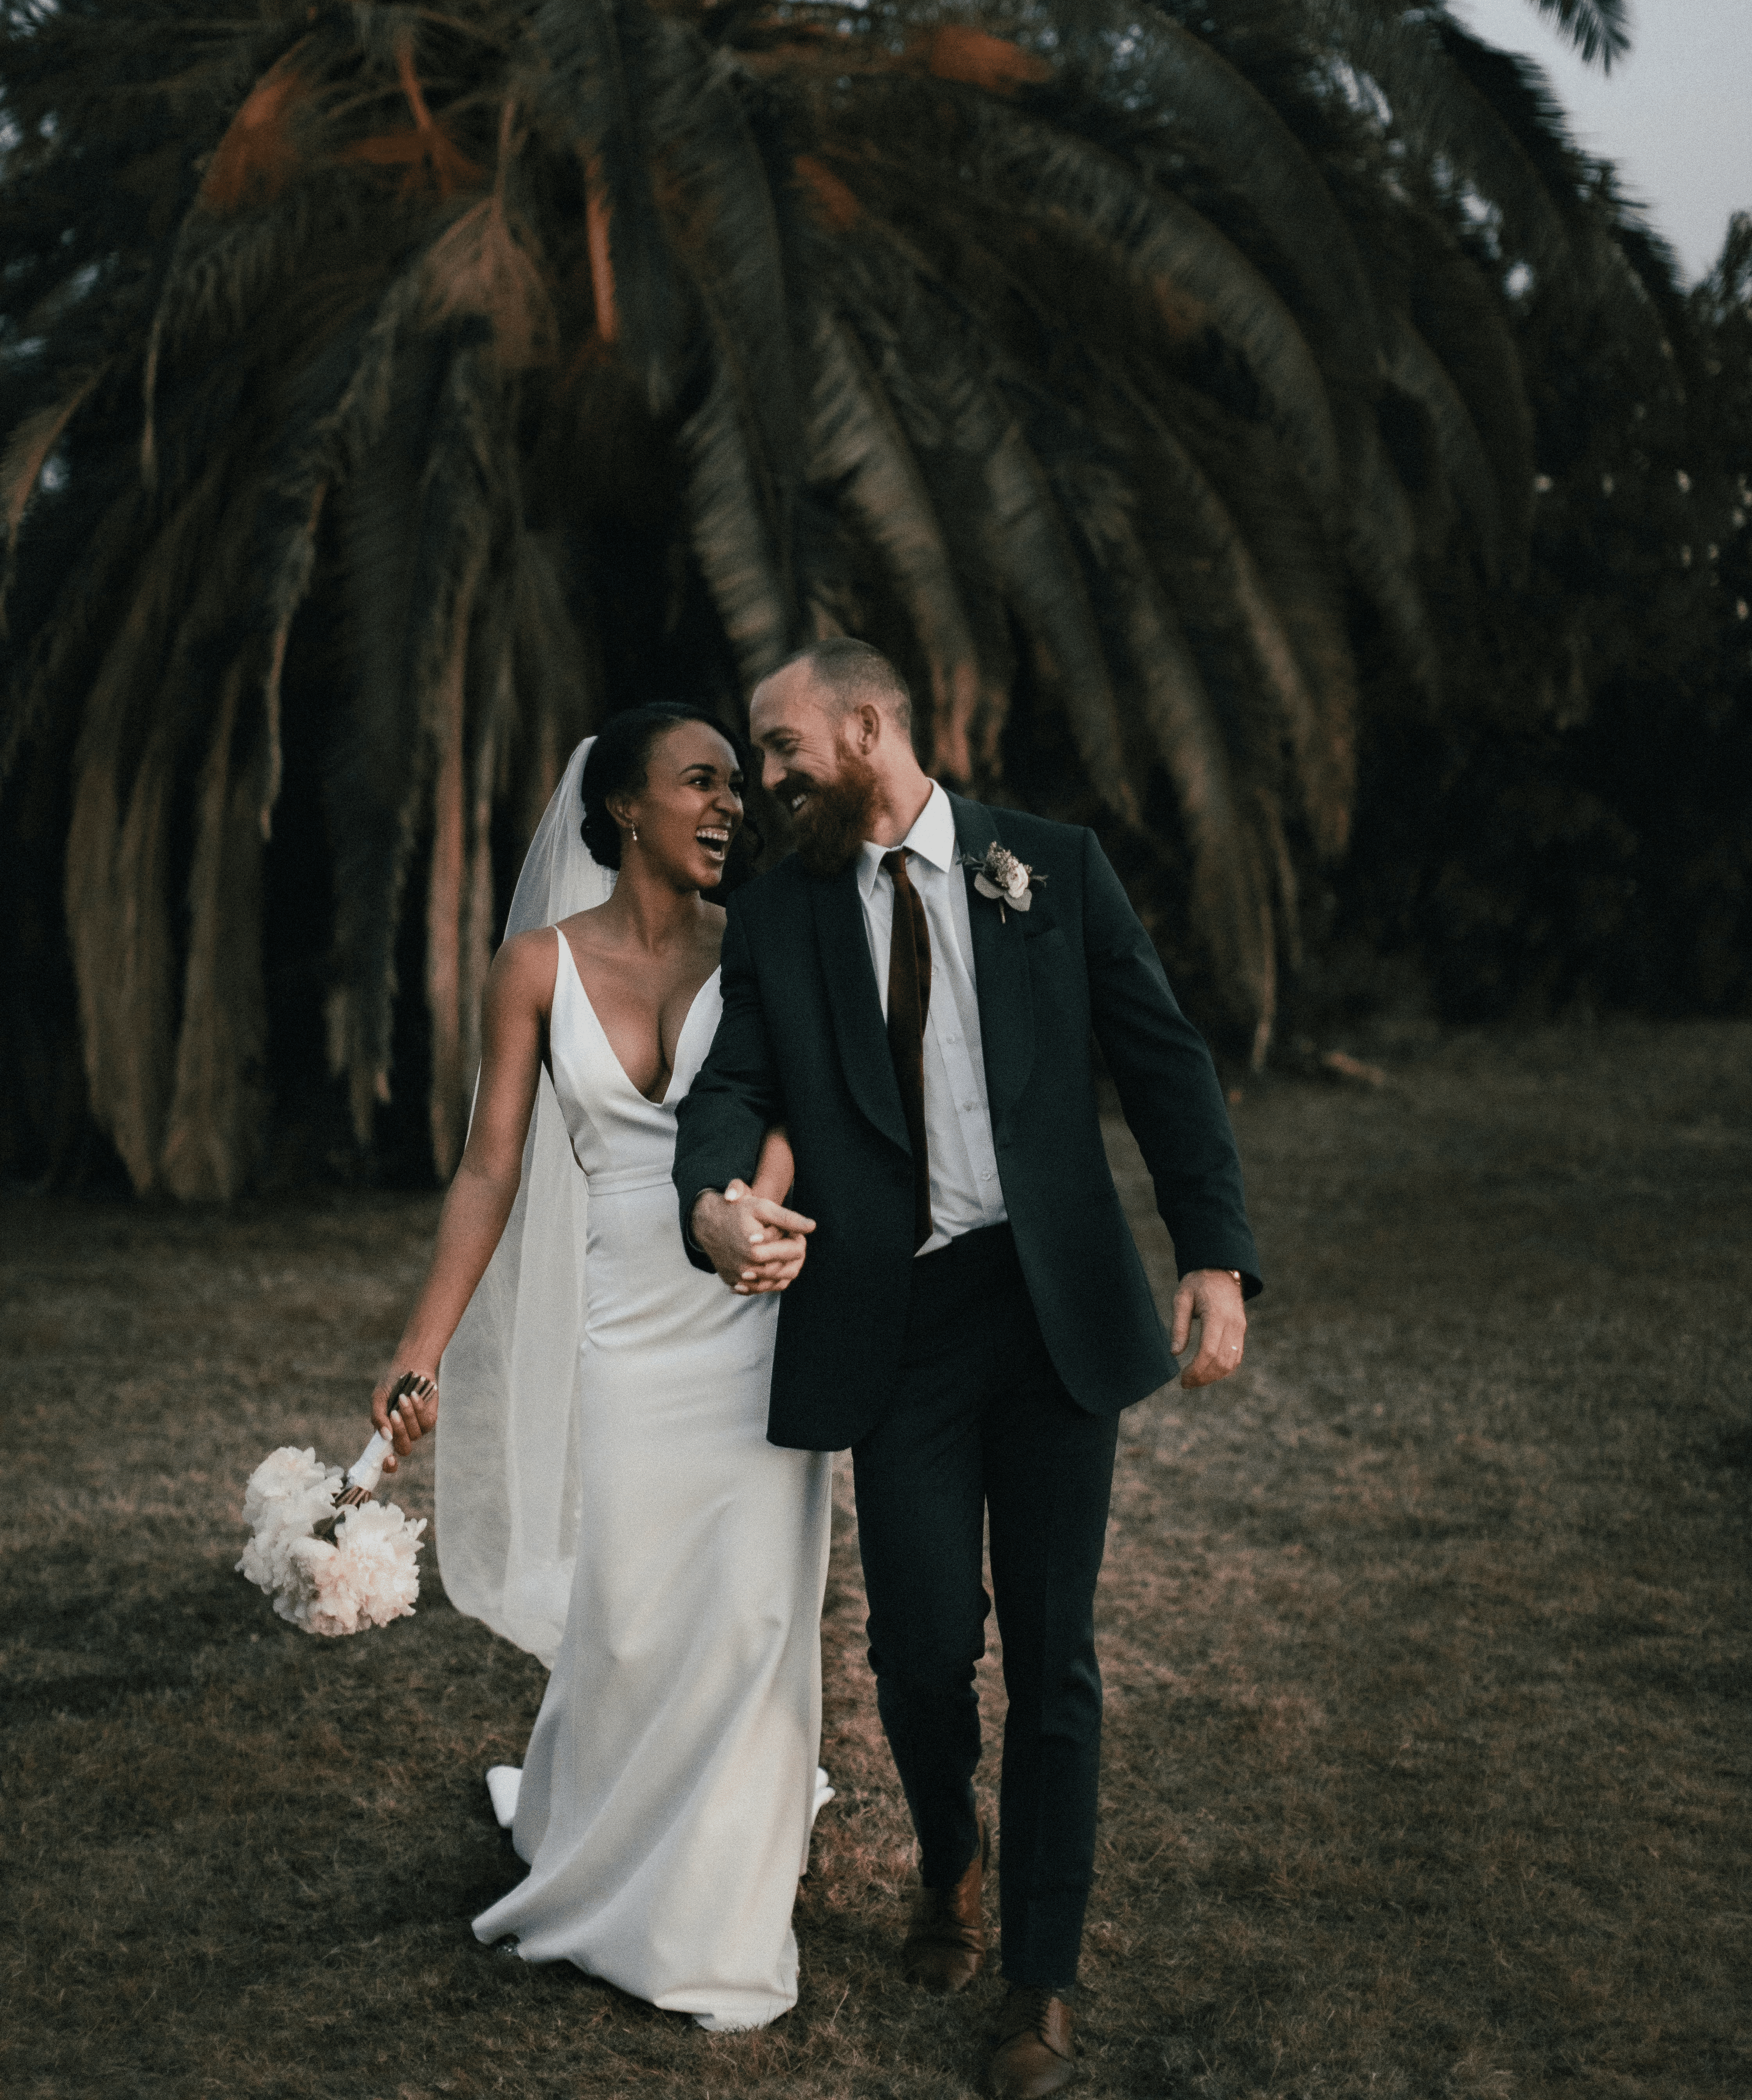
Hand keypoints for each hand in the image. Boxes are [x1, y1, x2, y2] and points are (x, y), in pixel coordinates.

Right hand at [371, 1366, 439, 1473]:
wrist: (410, 1368)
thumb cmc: (391, 1385)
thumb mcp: (378, 1398)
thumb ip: (378, 1417)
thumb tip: (385, 1436)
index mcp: (386, 1434)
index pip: (387, 1459)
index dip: (388, 1465)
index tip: (388, 1460)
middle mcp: (402, 1435)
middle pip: (404, 1449)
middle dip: (399, 1432)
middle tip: (394, 1413)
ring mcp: (417, 1428)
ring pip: (415, 1434)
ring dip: (408, 1415)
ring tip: (403, 1397)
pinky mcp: (430, 1419)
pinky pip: (426, 1422)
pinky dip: (418, 1408)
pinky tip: (414, 1395)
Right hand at [690, 1180, 814, 1294]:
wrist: (707, 1223)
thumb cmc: (737, 1212)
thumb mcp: (762, 1208)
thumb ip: (788, 1218)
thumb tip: (812, 1227)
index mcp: (756, 1250)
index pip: (795, 1251)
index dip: (800, 1239)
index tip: (796, 1233)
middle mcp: (747, 1268)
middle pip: (788, 1269)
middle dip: (795, 1255)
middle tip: (792, 1242)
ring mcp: (740, 1279)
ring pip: (777, 1282)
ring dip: (786, 1269)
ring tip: (783, 1253)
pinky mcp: (735, 1283)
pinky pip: (761, 1289)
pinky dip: (771, 1281)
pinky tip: (773, 1267)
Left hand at [1171, 1269, 1246, 1387]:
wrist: (1221, 1269)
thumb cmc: (1197, 1283)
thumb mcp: (1182, 1298)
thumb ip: (1179, 1326)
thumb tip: (1175, 1353)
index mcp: (1216, 1315)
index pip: (1209, 1352)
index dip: (1196, 1370)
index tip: (1182, 1378)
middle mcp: (1233, 1324)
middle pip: (1221, 1362)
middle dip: (1203, 1377)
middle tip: (1185, 1383)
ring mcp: (1240, 1328)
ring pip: (1231, 1362)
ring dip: (1213, 1376)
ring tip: (1194, 1380)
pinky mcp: (1241, 1331)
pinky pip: (1236, 1356)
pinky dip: (1223, 1369)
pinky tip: (1207, 1372)